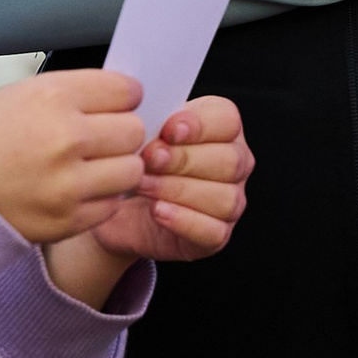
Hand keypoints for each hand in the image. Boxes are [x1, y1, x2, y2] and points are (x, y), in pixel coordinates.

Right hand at [0, 69, 151, 242]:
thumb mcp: (17, 95)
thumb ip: (70, 95)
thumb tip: (119, 98)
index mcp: (52, 97)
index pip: (125, 90)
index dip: (123, 96)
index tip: (117, 102)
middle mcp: (65, 138)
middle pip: (133, 130)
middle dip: (122, 132)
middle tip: (103, 137)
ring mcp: (68, 184)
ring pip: (131, 170)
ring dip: (117, 167)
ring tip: (92, 166)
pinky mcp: (67, 220)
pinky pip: (111, 205)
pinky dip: (101, 198)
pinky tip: (77, 190)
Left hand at [83, 94, 252, 269]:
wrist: (121, 208)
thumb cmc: (140, 163)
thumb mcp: (146, 135)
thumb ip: (155, 125)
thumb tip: (154, 128)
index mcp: (222, 129)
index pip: (228, 120)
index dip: (200, 125)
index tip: (168, 130)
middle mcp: (236, 164)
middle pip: (229, 160)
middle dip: (183, 160)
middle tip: (148, 160)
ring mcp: (232, 203)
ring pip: (224, 198)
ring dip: (177, 190)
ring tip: (144, 185)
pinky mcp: (217, 236)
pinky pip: (212, 231)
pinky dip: (183, 220)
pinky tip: (157, 210)